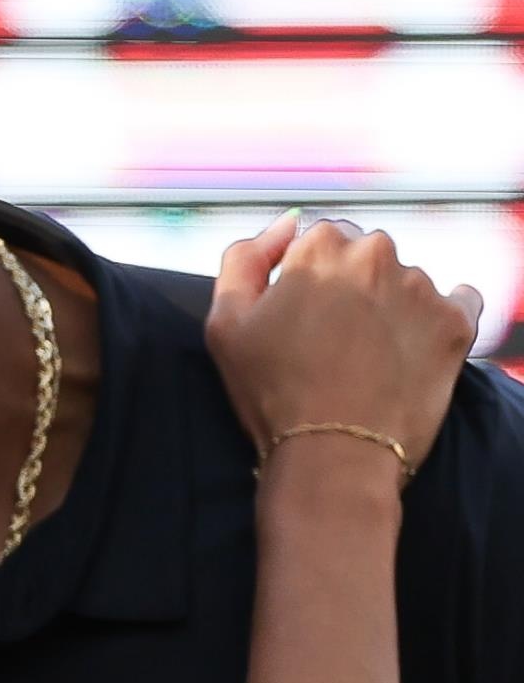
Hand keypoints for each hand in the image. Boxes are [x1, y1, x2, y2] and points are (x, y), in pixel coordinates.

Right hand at [207, 213, 481, 473]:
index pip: (320, 240)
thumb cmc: (272, 395)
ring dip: (390, 309)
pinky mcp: (455, 321)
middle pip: (365, 257)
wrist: (333, 457)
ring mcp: (420, 286)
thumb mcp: (224, 325)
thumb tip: (285, 225)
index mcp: (320, 247)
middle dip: (353, 289)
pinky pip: (457, 303)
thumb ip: (244, 259)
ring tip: (369, 361)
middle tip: (335, 344)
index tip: (303, 321)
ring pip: (405, 283)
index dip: (308, 281)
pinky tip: (411, 354)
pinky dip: (436, 322)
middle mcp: (375, 254)